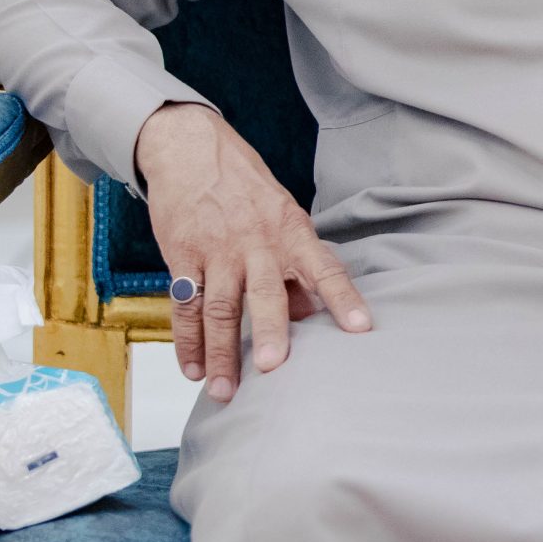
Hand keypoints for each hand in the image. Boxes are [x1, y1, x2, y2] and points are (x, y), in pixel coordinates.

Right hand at [134, 101, 371, 401]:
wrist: (191, 150)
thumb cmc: (245, 190)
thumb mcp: (284, 217)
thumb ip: (297, 265)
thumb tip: (312, 313)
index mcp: (292, 232)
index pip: (325, 268)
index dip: (344, 298)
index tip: (360, 328)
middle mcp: (257, 243)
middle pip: (265, 292)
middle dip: (269, 330)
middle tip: (272, 366)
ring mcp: (217, 250)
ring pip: (218, 308)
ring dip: (219, 352)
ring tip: (224, 391)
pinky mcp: (182, 255)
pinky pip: (184, 305)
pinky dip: (187, 341)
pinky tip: (193, 369)